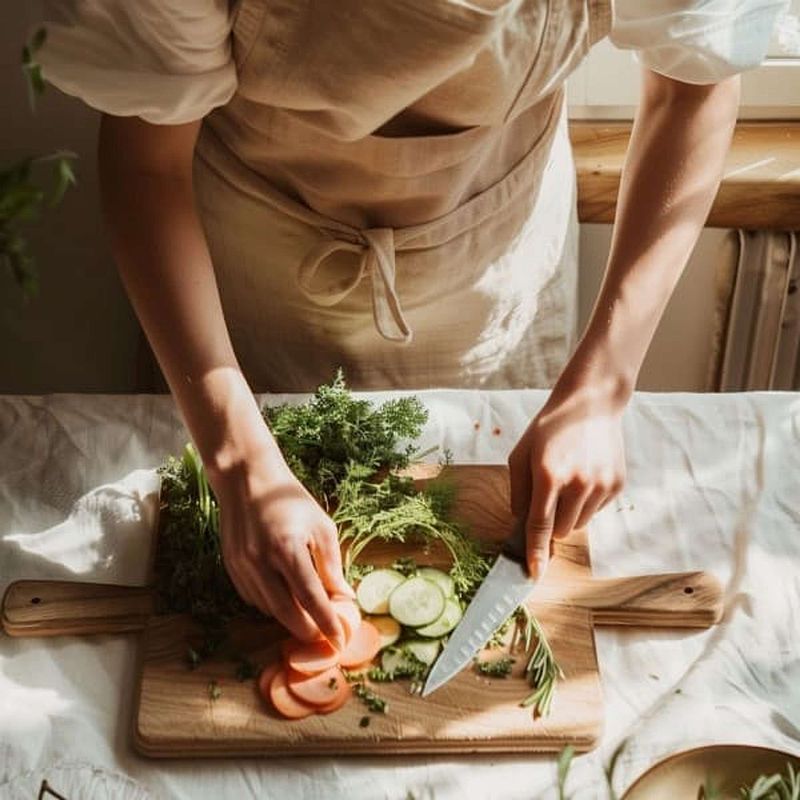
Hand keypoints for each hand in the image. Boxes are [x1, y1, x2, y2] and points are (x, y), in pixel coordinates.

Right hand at [209, 441, 354, 647]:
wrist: (248, 480)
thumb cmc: (290, 500)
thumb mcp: (321, 526)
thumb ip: (332, 565)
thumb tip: (345, 597)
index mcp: (287, 548)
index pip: (310, 598)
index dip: (326, 622)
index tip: (339, 639)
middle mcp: (260, 561)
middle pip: (286, 613)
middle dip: (307, 630)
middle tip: (323, 637)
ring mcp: (242, 566)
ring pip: (268, 609)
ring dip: (289, 617)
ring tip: (307, 614)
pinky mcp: (230, 567)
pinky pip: (253, 599)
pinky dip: (270, 604)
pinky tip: (284, 597)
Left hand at [508, 381, 625, 578]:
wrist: (591, 404)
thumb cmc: (549, 428)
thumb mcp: (521, 454)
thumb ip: (519, 492)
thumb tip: (521, 523)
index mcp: (548, 474)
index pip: (539, 524)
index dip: (536, 551)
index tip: (533, 573)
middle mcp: (578, 482)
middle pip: (560, 530)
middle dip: (550, 521)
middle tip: (549, 494)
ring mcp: (601, 484)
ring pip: (579, 524)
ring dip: (569, 513)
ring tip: (569, 479)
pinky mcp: (617, 485)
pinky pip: (596, 511)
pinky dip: (586, 502)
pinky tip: (585, 474)